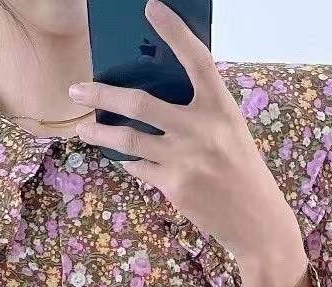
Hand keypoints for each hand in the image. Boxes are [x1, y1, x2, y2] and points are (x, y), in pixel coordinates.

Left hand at [69, 0, 301, 265]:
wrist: (255, 221)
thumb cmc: (242, 172)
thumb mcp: (229, 132)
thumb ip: (200, 112)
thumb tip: (158, 96)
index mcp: (221, 108)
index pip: (196, 60)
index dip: (175, 32)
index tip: (151, 8)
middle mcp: (201, 129)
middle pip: (140, 103)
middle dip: (102, 94)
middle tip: (76, 89)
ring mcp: (185, 159)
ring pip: (128, 139)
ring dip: (99, 132)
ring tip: (83, 129)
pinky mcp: (174, 186)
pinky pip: (139, 167)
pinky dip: (127, 161)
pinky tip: (120, 157)